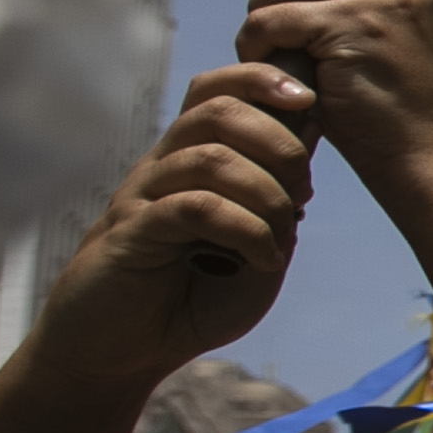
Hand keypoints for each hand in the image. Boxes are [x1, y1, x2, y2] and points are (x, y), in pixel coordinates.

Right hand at [23, 66, 319, 386]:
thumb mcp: (257, 246)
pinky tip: (263, 258)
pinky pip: (194, 207)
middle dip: (278, 140)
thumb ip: (280, 196)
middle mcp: (164, 168)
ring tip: (283, 230)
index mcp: (191, 161)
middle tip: (301, 189)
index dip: (262, 80)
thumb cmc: (192, 298)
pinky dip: (244, 228)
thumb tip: (309, 133)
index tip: (309, 102)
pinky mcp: (131, 234)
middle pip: (217, 110)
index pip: (218, 92)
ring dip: (266, 192)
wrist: (123, 352)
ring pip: (210, 158)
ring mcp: (143, 198)